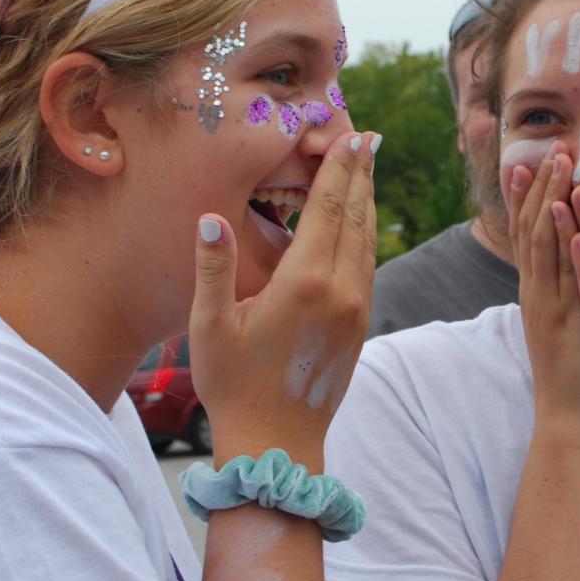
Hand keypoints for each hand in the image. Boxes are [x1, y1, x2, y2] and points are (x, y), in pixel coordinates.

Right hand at [188, 131, 377, 465]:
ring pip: (368, 239)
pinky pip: (369, 264)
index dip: (340, 169)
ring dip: (368, 200)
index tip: (352, 136)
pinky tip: (362, 222)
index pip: (328, 209)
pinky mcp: (361, 325)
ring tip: (368, 168)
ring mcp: (356, 308)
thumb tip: (210, 218)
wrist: (277, 444)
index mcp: (304, 283)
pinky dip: (367, 233)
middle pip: (355, 216)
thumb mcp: (210, 326)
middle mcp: (340, 290)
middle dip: (361, 174)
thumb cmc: (233, 386)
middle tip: (368, 137)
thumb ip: (213, 269)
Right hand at [506, 143, 579, 440]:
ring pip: (539, 240)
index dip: (541, 193)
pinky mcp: (551, 317)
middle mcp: (537, 289)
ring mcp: (541, 301)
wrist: (569, 414)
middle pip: (534, 226)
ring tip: (554, 162)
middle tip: (552, 146)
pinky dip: (552, 240)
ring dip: (546, 198)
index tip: (547, 158)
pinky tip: (557, 212)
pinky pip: (550, 272)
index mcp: (545, 289)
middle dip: (542, 184)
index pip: (539, 231)